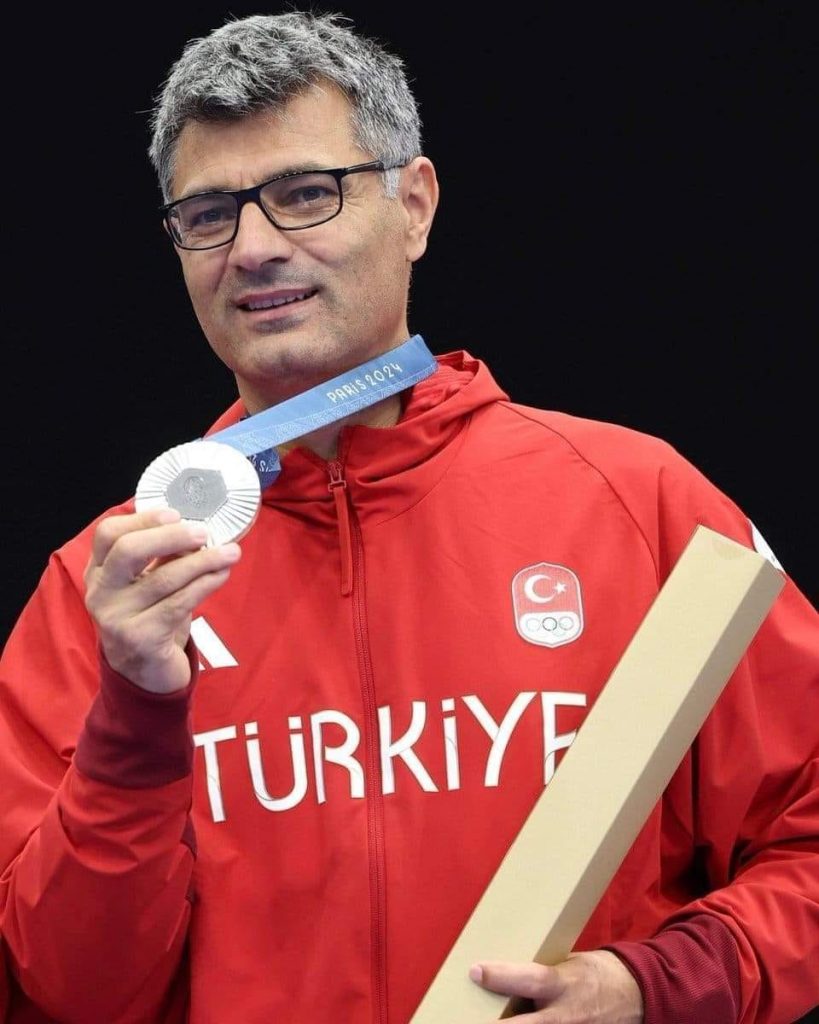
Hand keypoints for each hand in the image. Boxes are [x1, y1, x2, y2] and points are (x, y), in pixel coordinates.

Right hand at [84, 508, 240, 693]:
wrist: (144, 674)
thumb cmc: (150, 617)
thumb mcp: (149, 584)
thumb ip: (163, 557)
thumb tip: (197, 529)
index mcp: (99, 571)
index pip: (108, 534)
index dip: (142, 519)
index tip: (175, 514)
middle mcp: (100, 593)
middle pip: (129, 550)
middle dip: (171, 536)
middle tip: (204, 533)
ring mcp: (117, 618)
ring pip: (163, 578)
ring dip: (203, 561)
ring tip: (230, 553)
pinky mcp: (141, 638)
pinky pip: (179, 603)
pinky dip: (205, 584)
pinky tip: (221, 575)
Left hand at [470, 950, 642, 1022]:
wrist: (635, 995)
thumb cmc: (593, 973)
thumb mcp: (566, 965)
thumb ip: (538, 975)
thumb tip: (500, 974)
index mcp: (563, 984)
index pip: (529, 979)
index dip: (501, 976)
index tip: (475, 971)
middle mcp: (564, 1016)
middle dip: (496, 1022)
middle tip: (465, 1015)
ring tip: (479, 1018)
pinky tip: (510, 1021)